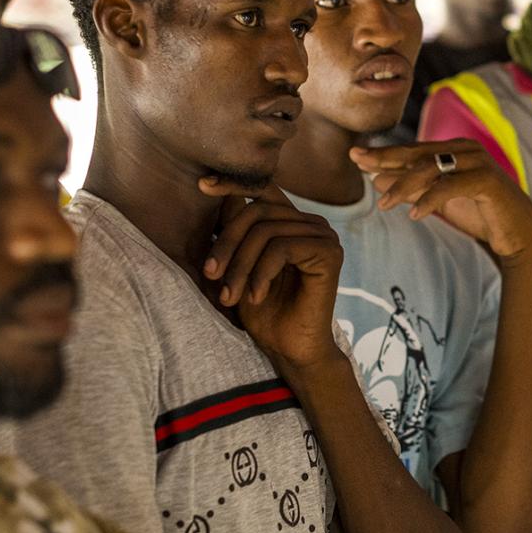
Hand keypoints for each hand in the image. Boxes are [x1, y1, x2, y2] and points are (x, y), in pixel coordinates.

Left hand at [200, 179, 343, 368]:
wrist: (290, 349)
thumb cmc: (264, 312)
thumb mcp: (239, 266)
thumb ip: (234, 231)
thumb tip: (215, 192)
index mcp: (292, 222)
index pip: (263, 190)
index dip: (233, 183)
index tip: (202, 184)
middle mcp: (311, 224)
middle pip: (258, 212)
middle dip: (227, 243)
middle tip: (210, 275)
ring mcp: (323, 236)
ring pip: (266, 231)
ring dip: (240, 265)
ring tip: (229, 296)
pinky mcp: (329, 253)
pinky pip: (282, 248)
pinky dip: (261, 273)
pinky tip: (255, 297)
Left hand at [350, 140, 531, 264]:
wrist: (518, 234)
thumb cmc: (480, 214)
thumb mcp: (438, 200)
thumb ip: (412, 188)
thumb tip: (376, 179)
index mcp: (454, 150)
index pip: (412, 150)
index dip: (384, 153)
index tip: (356, 157)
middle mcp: (465, 150)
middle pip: (418, 153)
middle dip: (386, 159)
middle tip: (360, 165)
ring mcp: (478, 162)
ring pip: (431, 168)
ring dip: (404, 186)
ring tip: (384, 204)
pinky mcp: (488, 181)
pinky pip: (451, 186)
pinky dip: (430, 200)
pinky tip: (415, 214)